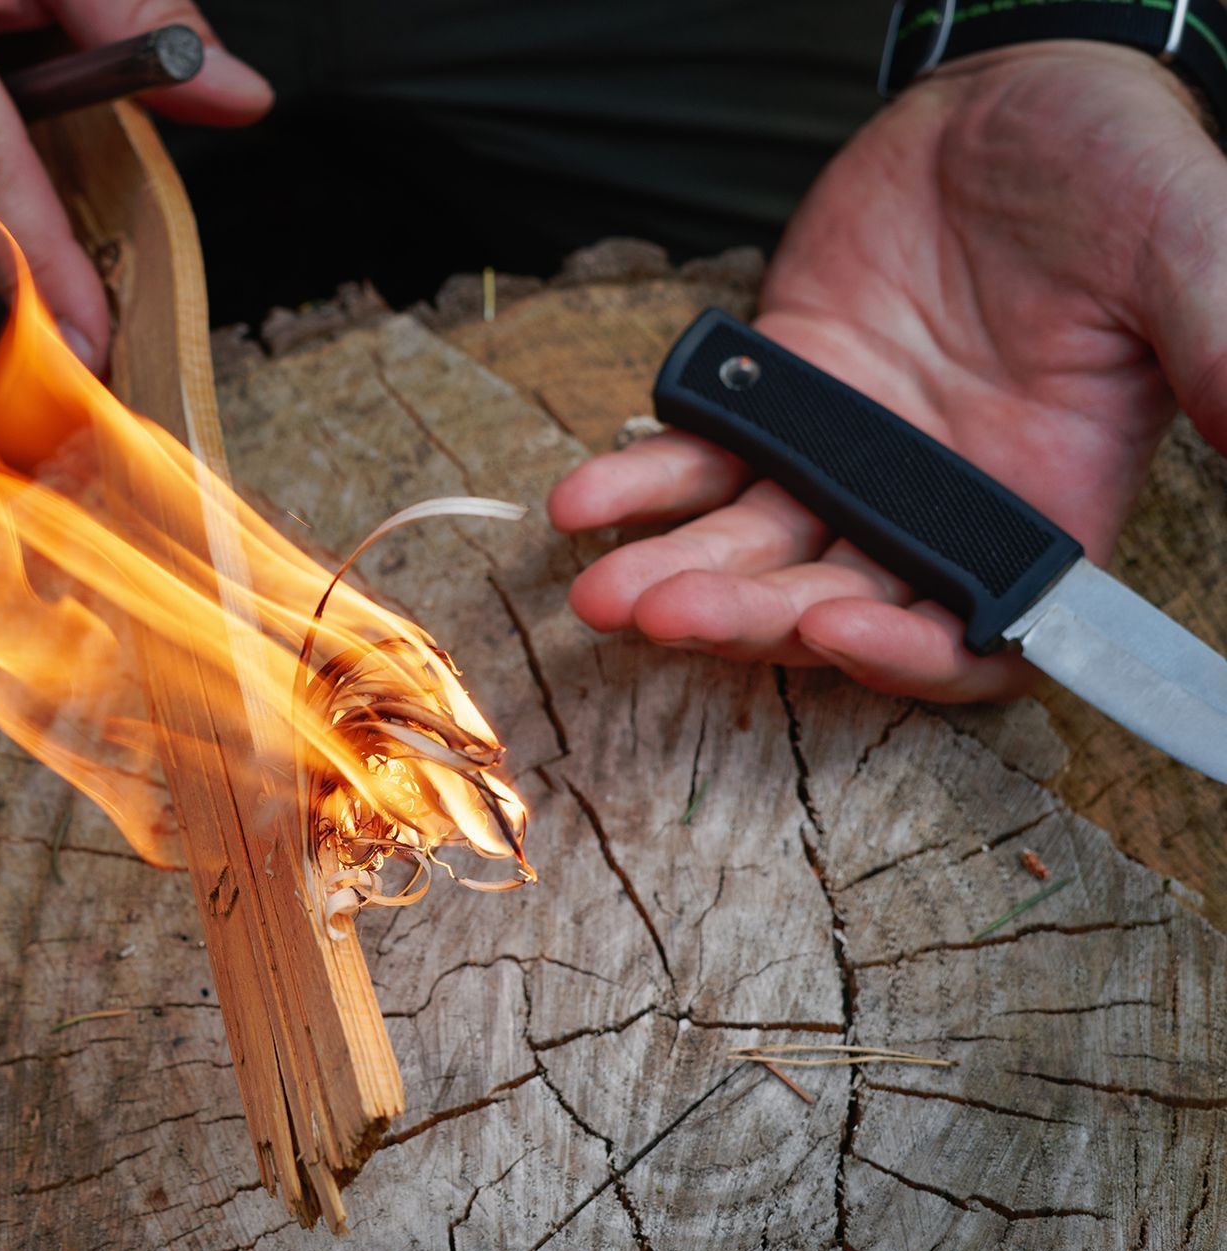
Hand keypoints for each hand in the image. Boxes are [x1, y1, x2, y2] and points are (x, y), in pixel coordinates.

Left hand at [549, 42, 1226, 700]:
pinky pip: (703, 464)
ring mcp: (845, 464)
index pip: (976, 639)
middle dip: (751, 620)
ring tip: (602, 591)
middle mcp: (931, 511)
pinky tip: (584, 501)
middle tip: (668, 613)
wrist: (1011, 97)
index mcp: (1040, 512)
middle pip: (833, 605)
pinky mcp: (779, 405)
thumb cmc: (1118, 172)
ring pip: (752, 554)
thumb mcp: (1185, 248)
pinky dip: (643, 488)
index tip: (842, 629)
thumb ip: (1221, 346)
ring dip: (677, 578)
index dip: (909, 657)